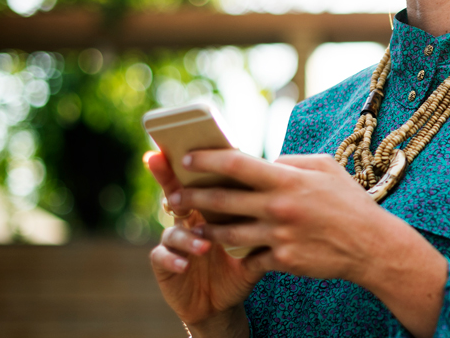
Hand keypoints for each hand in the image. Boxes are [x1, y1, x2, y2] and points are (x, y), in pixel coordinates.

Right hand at [145, 151, 259, 335]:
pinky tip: (184, 264)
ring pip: (172, 229)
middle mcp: (188, 219)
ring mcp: (174, 241)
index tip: (188, 147)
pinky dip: (173, 259)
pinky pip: (162, 257)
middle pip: (175, 193)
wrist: (224, 302)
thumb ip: (264, 214)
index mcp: (210, 207)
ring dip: (187, 236)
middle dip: (168, 181)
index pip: (201, 179)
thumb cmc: (242, 263)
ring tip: (204, 245)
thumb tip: (287, 185)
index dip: (192, 162)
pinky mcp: (165, 264)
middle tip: (177, 180)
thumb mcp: (255, 238)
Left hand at [178, 151, 447, 336]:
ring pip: (228, 233)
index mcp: (287, 179)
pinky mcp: (283, 261)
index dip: (206, 160)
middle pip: (221, 200)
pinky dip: (239, 253)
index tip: (186, 159)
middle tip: (173, 196)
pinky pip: (250, 257)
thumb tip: (266, 161)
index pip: (236, 164)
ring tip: (191, 225)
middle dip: (191, 197)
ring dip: (205, 229)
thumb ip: (291, 162)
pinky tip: (228, 250)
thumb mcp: (325, 167)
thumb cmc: (348, 202)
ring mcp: (279, 236)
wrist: (371, 245)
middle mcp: (279, 207)